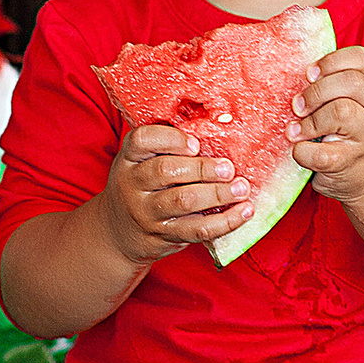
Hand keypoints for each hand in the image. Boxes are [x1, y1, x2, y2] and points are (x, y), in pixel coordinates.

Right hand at [102, 122, 253, 264]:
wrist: (119, 233)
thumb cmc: (142, 186)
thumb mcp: (141, 162)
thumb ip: (167, 146)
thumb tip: (219, 126)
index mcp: (129, 158)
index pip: (142, 140)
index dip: (171, 139)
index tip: (196, 144)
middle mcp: (132, 184)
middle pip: (165, 171)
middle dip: (202, 168)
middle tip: (229, 168)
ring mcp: (147, 213)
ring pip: (183, 201)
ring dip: (217, 194)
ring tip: (241, 188)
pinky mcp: (165, 235)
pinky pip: (198, 230)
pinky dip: (225, 221)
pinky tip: (244, 211)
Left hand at [292, 46, 363, 201]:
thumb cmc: (343, 131)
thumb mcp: (345, 101)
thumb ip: (326, 84)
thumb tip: (282, 67)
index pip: (360, 59)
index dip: (332, 61)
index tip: (309, 74)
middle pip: (352, 82)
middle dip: (317, 91)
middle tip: (297, 106)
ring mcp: (362, 137)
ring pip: (342, 112)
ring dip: (311, 120)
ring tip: (294, 130)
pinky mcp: (346, 163)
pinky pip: (322, 153)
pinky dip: (303, 151)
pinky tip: (298, 151)